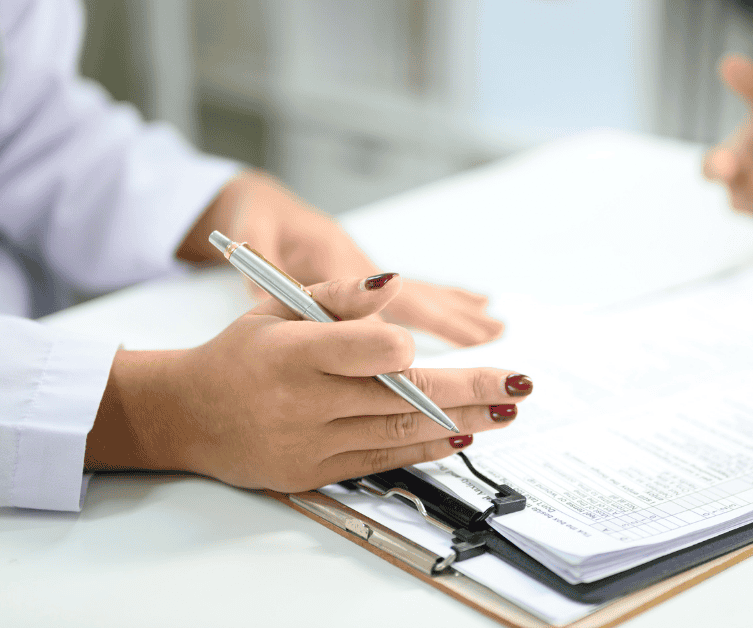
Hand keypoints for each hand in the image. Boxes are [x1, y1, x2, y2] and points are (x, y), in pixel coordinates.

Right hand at [86, 273, 532, 492]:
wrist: (189, 415)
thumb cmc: (241, 353)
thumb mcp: (279, 307)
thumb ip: (339, 295)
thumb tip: (394, 283)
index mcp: (293, 351)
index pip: (367, 350)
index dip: (400, 347)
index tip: (419, 344)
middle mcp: (304, 402)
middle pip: (401, 396)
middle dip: (470, 390)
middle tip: (520, 383)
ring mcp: (312, 443)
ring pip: (400, 431)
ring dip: (462, 421)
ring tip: (507, 409)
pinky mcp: (318, 472)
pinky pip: (384, 459)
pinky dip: (427, 447)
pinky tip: (463, 435)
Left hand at [179, 171, 502, 346]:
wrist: (260, 201)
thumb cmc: (257, 218)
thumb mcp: (254, 235)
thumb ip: (261, 265)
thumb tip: (260, 293)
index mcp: (339, 261)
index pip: (382, 301)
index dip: (410, 327)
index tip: (441, 350)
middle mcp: (365, 268)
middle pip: (418, 297)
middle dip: (455, 318)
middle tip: (495, 335)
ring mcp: (373, 273)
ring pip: (425, 293)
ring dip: (461, 310)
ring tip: (498, 324)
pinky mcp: (372, 278)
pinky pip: (418, 293)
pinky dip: (449, 300)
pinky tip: (476, 305)